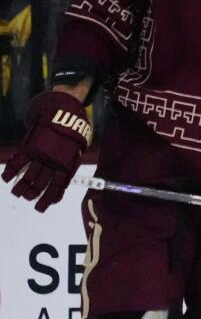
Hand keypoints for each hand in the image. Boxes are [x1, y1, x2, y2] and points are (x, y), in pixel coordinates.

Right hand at [2, 91, 90, 211]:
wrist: (63, 112)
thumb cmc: (71, 132)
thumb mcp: (76, 149)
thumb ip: (68, 163)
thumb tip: (63, 178)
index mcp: (67, 165)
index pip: (59, 187)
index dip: (51, 198)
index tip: (45, 205)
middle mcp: (53, 163)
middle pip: (41, 184)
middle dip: (34, 195)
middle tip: (30, 199)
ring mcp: (40, 156)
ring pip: (28, 177)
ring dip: (21, 187)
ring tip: (17, 193)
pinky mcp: (30, 148)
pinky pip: (18, 163)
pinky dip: (10, 171)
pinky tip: (6, 178)